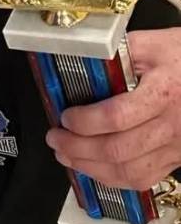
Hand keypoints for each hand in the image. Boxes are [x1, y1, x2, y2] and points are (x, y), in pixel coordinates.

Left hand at [45, 28, 180, 189]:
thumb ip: (120, 50)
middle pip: (118, 149)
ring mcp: (176, 146)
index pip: (117, 117)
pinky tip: (93, 169)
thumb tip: (83, 52)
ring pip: (129, 171)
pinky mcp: (177, 158)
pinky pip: (144, 178)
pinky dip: (113, 179)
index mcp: (163, 93)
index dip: (85, 121)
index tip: (65, 116)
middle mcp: (172, 125)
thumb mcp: (156, 43)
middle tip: (54, 139)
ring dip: (90, 168)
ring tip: (66, 156)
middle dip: (77, 148)